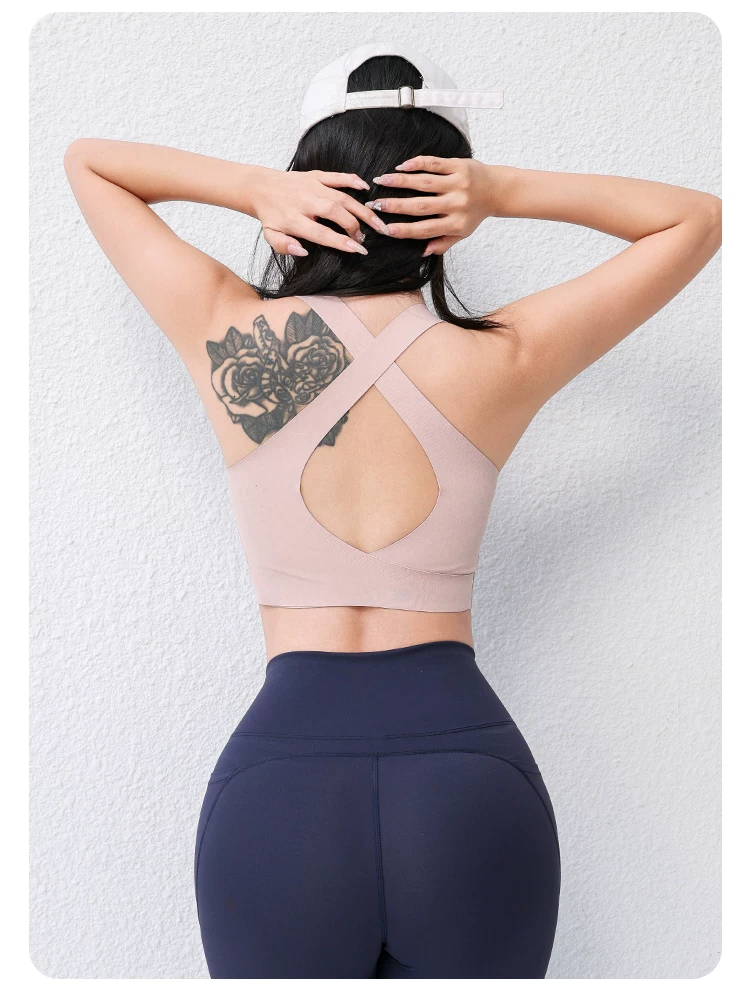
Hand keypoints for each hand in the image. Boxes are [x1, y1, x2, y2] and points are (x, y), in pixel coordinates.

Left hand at [247, 166, 389, 256]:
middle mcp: (304, 201)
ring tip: (376, 223)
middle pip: (335, 212)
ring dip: (361, 210)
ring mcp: (311, 186)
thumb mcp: (270, 236)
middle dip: (354, 226)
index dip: (341, 242)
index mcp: (293, 219)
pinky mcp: (315, 175)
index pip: (321, 233)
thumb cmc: (270, 216)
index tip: (358, 250)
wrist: (260, 187)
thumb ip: (284, 246)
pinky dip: (352, 180)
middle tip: (364, 239)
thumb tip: (303, 251)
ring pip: (341, 196)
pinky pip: (336, 176)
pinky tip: (366, 189)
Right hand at [365, 156, 502, 255]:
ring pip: (424, 182)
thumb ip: (442, 243)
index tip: (384, 229)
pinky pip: (435, 163)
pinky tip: (400, 166)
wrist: (497, 190)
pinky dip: (416, 164)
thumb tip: (421, 253)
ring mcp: (458, 183)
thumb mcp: (461, 233)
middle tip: (374, 205)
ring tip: (380, 181)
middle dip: (395, 206)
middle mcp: (457, 204)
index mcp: (456, 224)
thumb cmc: (474, 213)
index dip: (404, 230)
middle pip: (421, 206)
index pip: (425, 229)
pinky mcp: (459, 166)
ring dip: (400, 181)